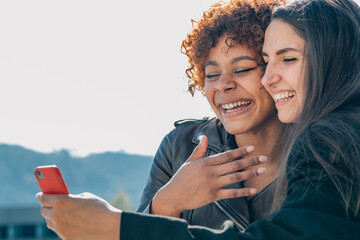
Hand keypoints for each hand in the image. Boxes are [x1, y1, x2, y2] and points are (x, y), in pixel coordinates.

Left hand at [36, 192, 121, 239]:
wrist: (110, 227)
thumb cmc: (100, 209)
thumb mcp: (86, 197)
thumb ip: (72, 199)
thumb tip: (67, 202)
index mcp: (61, 202)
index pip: (43, 198)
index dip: (41, 195)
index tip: (40, 194)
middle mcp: (57, 215)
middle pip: (43, 211)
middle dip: (46, 206)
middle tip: (49, 204)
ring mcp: (60, 229)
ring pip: (49, 222)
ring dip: (52, 217)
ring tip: (58, 214)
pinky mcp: (65, 238)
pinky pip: (58, 230)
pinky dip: (60, 226)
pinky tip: (66, 223)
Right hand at [151, 135, 266, 216]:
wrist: (173, 195)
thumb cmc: (181, 178)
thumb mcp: (189, 162)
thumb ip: (199, 150)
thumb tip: (204, 137)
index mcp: (205, 162)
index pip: (227, 155)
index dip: (241, 151)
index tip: (252, 148)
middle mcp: (210, 172)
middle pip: (235, 164)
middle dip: (251, 160)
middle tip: (264, 158)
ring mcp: (212, 184)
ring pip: (236, 177)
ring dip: (251, 173)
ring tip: (263, 170)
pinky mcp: (213, 196)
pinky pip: (231, 193)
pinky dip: (243, 192)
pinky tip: (253, 189)